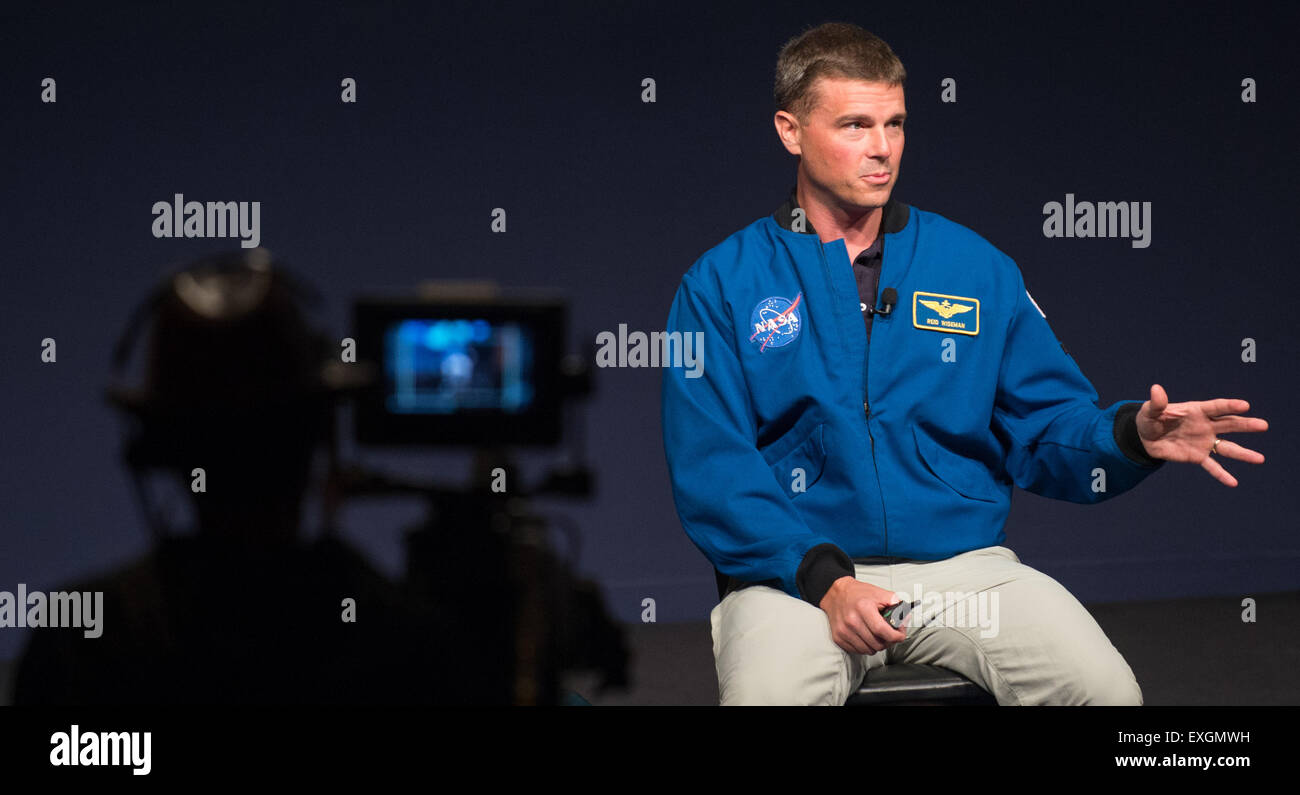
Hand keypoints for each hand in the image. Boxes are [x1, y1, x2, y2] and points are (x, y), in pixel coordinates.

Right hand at [818, 576, 908, 654]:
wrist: (836, 594)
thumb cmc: (859, 594)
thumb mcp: (880, 593)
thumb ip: (896, 603)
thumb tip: (906, 618)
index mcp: (864, 608)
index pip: (883, 631)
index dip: (896, 636)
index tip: (900, 634)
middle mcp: (852, 620)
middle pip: (877, 643)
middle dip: (888, 641)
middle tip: (889, 634)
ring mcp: (844, 630)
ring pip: (868, 650)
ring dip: (876, 645)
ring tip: (877, 635)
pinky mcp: (838, 637)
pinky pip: (857, 651)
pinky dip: (865, 646)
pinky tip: (866, 637)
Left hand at [1135, 383, 1267, 486]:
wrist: (1145, 438)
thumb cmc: (1150, 419)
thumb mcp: (1150, 410)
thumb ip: (1157, 403)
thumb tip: (1156, 389)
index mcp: (1197, 411)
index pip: (1216, 407)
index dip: (1230, 406)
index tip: (1245, 405)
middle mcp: (1206, 426)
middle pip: (1229, 425)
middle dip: (1245, 425)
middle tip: (1263, 426)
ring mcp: (1204, 442)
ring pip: (1227, 447)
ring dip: (1243, 453)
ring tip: (1260, 459)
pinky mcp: (1198, 456)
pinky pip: (1212, 466)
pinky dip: (1221, 474)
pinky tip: (1233, 483)